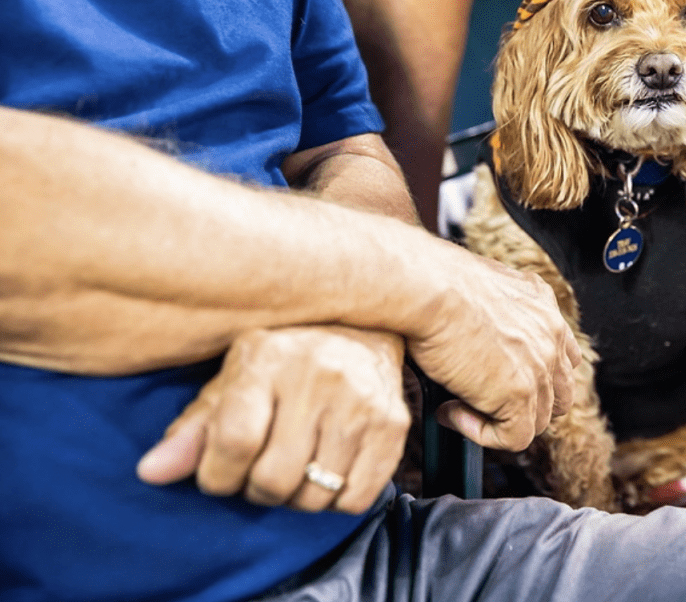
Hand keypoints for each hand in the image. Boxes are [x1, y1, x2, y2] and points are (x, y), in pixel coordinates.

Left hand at [136, 326, 409, 513]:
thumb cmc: (286, 358)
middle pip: (273, 478)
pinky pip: (355, 499)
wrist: (365, 328)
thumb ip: (194, 429)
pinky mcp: (393, 424)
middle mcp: (319, 376)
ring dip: (297, 496)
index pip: (234, 443)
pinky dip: (335, 499)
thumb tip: (150, 473)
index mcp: (269, 359)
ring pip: (314, 495)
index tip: (220, 473)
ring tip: (297, 465)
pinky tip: (330, 469)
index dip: (218, 476)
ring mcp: (361, 401)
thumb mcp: (233, 379)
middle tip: (261, 470)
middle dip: (257, 489)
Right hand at [406, 245, 579, 451]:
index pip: (563, 355)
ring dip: (498, 419)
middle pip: (559, 393)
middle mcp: (550, 334)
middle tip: (483, 400)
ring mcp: (540, 367)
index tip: (502, 379)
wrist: (426, 288)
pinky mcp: (520, 394)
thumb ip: (490, 310)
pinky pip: (514, 438)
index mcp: (542, 305)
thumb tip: (472, 329)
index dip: (537, 376)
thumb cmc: (433, 281)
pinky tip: (450, 412)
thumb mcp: (476, 284)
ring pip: (538, 420)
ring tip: (456, 404)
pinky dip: (480, 433)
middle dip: (525, 405)